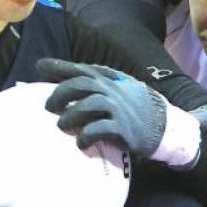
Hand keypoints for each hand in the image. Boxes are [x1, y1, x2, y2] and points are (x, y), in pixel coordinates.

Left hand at [37, 58, 201, 167]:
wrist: (166, 127)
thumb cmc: (135, 108)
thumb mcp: (120, 89)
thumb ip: (97, 84)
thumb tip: (67, 82)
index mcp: (111, 80)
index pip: (83, 69)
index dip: (60, 66)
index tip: (39, 65)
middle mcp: (113, 91)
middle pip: (82, 85)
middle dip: (61, 93)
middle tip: (49, 106)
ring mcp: (119, 109)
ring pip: (89, 105)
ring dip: (71, 115)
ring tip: (62, 125)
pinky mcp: (123, 129)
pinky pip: (100, 129)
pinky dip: (86, 135)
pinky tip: (80, 142)